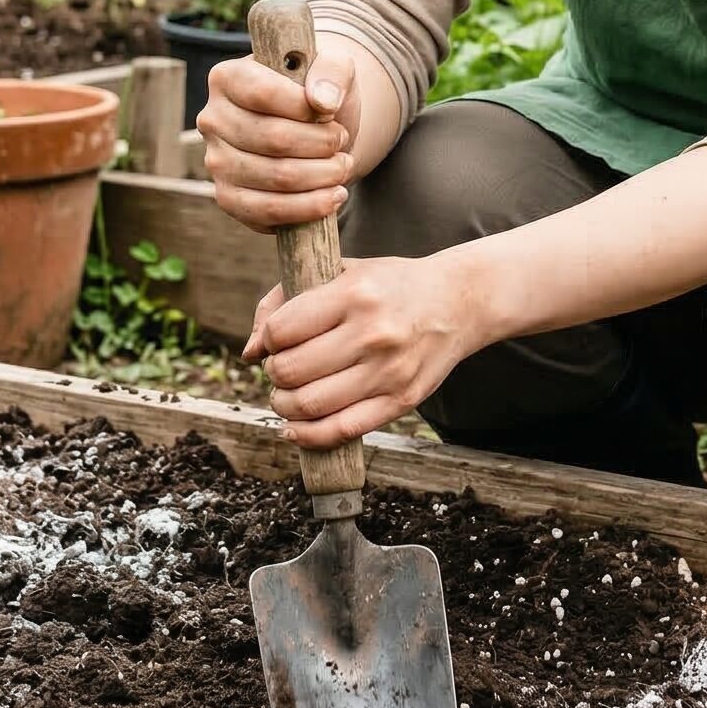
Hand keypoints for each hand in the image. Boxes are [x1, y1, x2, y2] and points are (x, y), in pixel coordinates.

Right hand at [197, 45, 358, 232]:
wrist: (314, 131)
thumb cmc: (317, 94)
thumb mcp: (334, 67)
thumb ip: (333, 70)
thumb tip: (323, 101)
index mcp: (227, 78)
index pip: (263, 94)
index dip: (304, 108)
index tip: (330, 112)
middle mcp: (212, 120)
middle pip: (273, 138)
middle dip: (321, 144)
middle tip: (342, 142)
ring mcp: (216, 162)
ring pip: (277, 177)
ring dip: (323, 175)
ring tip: (342, 166)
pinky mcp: (229, 199)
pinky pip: (269, 210)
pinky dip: (310, 206)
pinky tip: (333, 196)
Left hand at [243, 253, 479, 448]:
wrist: (458, 302)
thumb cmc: (390, 285)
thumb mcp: (342, 272)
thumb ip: (286, 300)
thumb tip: (248, 351)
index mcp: (355, 294)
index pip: (282, 330)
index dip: (268, 339)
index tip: (275, 340)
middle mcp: (372, 333)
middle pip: (291, 371)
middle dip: (273, 374)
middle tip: (281, 368)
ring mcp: (389, 371)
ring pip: (309, 405)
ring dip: (284, 405)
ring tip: (287, 394)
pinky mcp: (401, 401)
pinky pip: (341, 431)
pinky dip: (307, 436)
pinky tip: (295, 428)